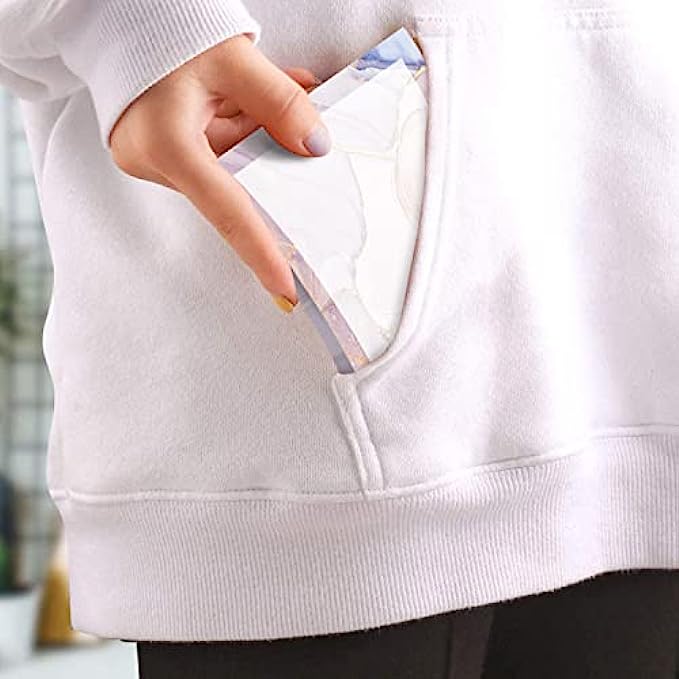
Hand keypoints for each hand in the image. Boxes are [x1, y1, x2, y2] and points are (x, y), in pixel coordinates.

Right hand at [109, 34, 330, 310]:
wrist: (116, 13)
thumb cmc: (166, 29)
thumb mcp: (232, 58)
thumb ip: (280, 102)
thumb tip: (317, 146)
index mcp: (168, 145)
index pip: (229, 212)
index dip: (261, 252)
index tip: (286, 291)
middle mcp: (156, 161)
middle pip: (234, 185)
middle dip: (274, 160)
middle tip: (310, 142)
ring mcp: (155, 158)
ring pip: (229, 164)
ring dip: (260, 133)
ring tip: (290, 90)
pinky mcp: (161, 151)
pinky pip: (216, 151)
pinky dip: (244, 127)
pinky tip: (260, 100)